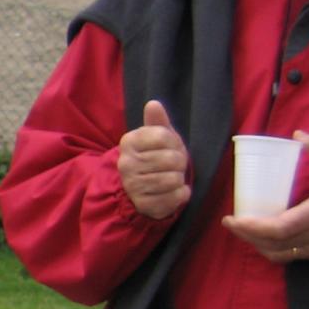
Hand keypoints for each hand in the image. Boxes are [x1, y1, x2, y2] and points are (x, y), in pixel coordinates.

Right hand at [117, 99, 190, 219]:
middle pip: (171, 159)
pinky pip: (175, 197)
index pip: (163, 136)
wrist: (137, 189)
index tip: (171, 147)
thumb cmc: (152, 157)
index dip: (175, 142)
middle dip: (180, 163)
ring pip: (173, 179)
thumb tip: (153, 104)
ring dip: (180, 179)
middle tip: (173, 165)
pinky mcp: (143, 204)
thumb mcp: (155, 137)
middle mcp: (126, 163)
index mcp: (129, 142)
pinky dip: (181, 194)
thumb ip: (157, 121)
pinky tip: (174, 191)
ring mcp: (133, 185)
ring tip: (172, 178)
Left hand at [223, 131, 308, 264]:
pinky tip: (261, 238)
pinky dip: (270, 249)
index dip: (253, 227)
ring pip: (277, 254)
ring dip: (255, 244)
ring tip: (242, 229)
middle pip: (272, 244)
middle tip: (230, 222)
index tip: (233, 218)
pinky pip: (288, 257)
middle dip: (246, 235)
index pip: (280, 228)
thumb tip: (299, 134)